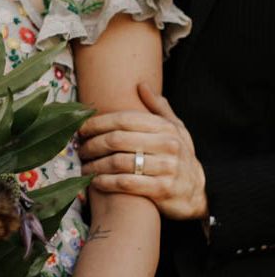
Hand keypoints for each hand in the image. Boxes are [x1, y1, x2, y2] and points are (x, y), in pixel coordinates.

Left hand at [79, 83, 207, 220]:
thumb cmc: (179, 156)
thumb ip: (158, 108)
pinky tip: (95, 181)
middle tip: (80, 149)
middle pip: (117, 140)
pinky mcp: (162, 189)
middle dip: (92, 144)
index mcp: (166, 127)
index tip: (81, 129)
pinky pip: (125, 183)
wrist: (197, 192)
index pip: (124, 119)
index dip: (98, 123)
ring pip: (118, 162)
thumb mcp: (176, 129)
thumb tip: (141, 84)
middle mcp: (168, 145)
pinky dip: (106, 182)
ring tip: (84, 167)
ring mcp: (166, 167)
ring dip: (95, 165)